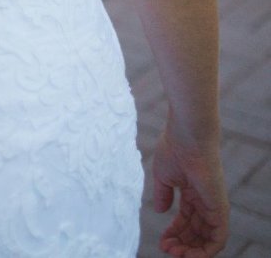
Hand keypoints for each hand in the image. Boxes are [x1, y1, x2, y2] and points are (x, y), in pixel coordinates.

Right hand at [153, 128, 228, 256]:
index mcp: (193, 192)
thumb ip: (163, 194)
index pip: (186, 220)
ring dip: (190, 250)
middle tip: (166, 249)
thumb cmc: (174, 148)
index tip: (161, 241)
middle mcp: (205, 201)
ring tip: (173, 252)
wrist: (187, 136)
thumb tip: (161, 212)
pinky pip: (218, 239)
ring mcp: (214, 206)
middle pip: (196, 232)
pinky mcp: (220, 209)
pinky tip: (188, 254)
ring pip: (207, 239)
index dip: (174, 232)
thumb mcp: (163, 176)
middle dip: (181, 244)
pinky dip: (205, 251)